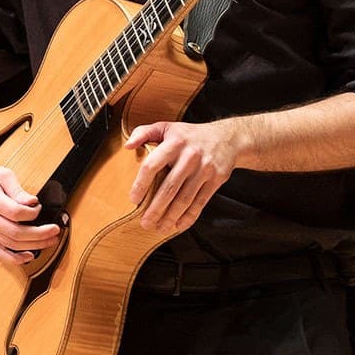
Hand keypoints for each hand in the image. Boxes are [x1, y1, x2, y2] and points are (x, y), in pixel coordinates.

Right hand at [0, 158, 59, 265]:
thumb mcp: (0, 173)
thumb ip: (17, 189)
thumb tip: (32, 202)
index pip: (15, 213)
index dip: (32, 213)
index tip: (39, 207)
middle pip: (15, 232)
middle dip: (39, 234)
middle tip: (54, 230)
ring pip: (10, 244)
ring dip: (33, 245)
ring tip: (49, 241)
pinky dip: (14, 259)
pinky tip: (29, 256)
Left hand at [124, 120, 236, 234]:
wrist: (227, 138)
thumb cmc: (190, 135)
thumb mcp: (167, 127)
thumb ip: (144, 132)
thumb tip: (128, 145)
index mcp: (174, 142)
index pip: (152, 165)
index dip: (141, 184)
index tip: (134, 199)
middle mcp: (190, 156)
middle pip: (169, 188)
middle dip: (155, 209)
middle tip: (145, 222)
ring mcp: (204, 169)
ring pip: (184, 199)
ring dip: (170, 217)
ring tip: (160, 227)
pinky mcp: (216, 180)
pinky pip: (200, 202)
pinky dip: (189, 217)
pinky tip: (179, 224)